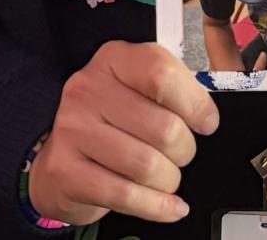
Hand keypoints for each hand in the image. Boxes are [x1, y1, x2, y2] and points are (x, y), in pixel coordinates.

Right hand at [27, 41, 219, 225]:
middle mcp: (88, 89)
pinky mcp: (66, 170)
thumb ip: (172, 92)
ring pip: (147, 166)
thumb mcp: (137, 90)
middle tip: (180, 154)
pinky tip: (169, 205)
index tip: (206, 122)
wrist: (60, 158)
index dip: (195, 103)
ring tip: (166, 177)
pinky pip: (126, 196)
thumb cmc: (109, 122)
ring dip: (169, 180)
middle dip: (185, 150)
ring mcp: (73, 130)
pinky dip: (157, 207)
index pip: (162, 74)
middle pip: (163, 127)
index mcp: (113, 60)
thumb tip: (207, 117)